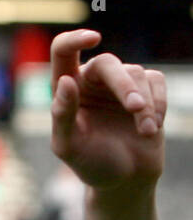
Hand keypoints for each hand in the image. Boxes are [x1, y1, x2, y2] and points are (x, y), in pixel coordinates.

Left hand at [51, 29, 165, 195]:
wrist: (125, 181)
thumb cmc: (92, 164)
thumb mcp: (69, 147)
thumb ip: (62, 116)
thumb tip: (66, 81)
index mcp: (66, 89)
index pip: (63, 52)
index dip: (74, 40)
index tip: (93, 37)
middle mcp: (91, 80)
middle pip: (107, 63)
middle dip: (123, 84)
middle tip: (135, 108)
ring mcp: (120, 83)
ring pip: (136, 74)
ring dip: (144, 104)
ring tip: (145, 131)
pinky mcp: (147, 89)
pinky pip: (156, 81)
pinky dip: (158, 103)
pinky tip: (152, 127)